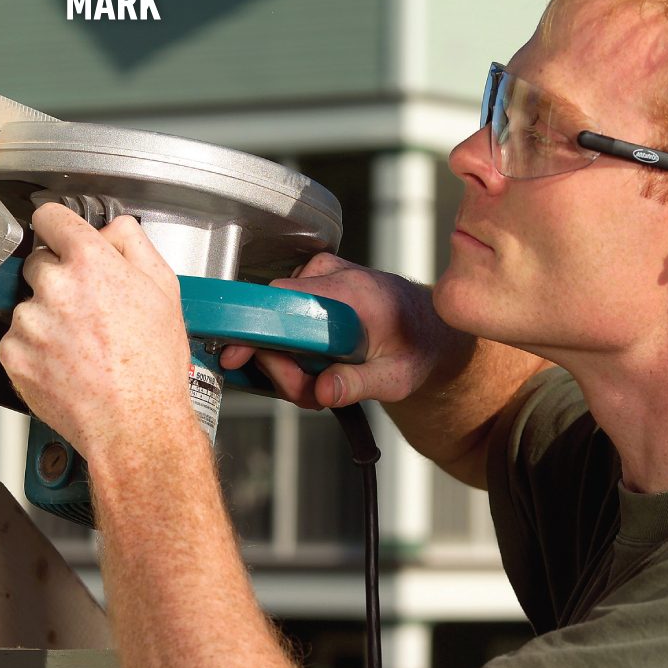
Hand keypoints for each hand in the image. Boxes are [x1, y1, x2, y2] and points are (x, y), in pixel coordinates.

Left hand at [0, 204, 194, 464]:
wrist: (135, 424)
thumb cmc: (153, 366)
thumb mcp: (165, 290)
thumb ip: (134, 245)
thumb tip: (112, 229)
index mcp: (90, 262)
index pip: (50, 218)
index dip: (58, 227)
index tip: (59, 236)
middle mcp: (54, 286)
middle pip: (38, 263)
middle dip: (58, 279)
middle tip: (87, 310)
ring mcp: (30, 321)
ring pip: (29, 305)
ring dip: (47, 318)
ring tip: (82, 346)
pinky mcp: (14, 354)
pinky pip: (17, 339)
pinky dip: (36, 349)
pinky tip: (67, 364)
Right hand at [219, 254, 446, 408]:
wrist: (430, 328)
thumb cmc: (418, 348)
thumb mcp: (398, 378)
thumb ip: (359, 384)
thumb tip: (323, 390)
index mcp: (352, 291)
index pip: (282, 300)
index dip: (254, 331)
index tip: (237, 357)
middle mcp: (331, 275)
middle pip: (272, 319)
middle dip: (281, 366)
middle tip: (308, 393)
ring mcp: (319, 277)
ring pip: (275, 323)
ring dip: (288, 364)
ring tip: (322, 382)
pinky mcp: (313, 285)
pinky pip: (283, 319)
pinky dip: (293, 350)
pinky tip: (318, 365)